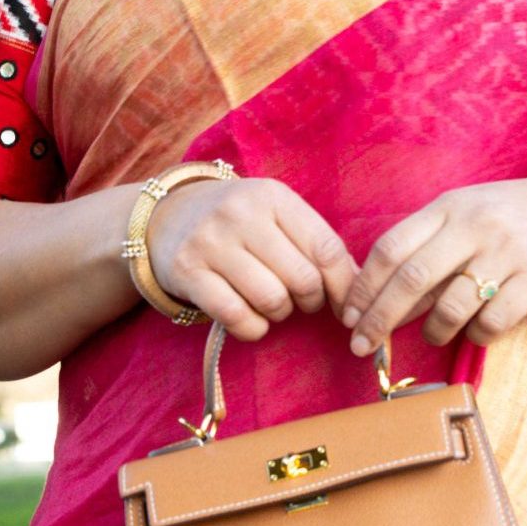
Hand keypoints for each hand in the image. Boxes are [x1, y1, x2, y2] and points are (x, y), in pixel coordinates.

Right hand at [146, 176, 359, 340]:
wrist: (167, 218)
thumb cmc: (238, 223)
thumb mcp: (276, 216)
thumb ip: (315, 243)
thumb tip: (359, 287)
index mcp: (273, 197)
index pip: (326, 249)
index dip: (344, 286)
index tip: (347, 305)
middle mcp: (241, 214)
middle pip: (303, 279)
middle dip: (310, 301)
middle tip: (300, 300)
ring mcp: (211, 242)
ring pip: (272, 300)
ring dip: (279, 314)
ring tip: (271, 303)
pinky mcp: (188, 273)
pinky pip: (237, 317)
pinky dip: (253, 328)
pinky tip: (250, 318)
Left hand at [340, 167, 526, 355]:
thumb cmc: (514, 217)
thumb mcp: (468, 217)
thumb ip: (427, 250)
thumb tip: (380, 300)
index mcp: (449, 207)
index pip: (391, 247)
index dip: (364, 286)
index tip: (347, 315)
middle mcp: (475, 225)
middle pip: (412, 278)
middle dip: (380, 318)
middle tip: (362, 345)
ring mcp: (508, 250)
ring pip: (452, 305)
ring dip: (433, 330)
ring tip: (433, 335)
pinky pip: (494, 320)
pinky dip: (477, 334)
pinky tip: (476, 330)